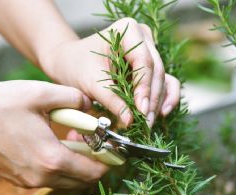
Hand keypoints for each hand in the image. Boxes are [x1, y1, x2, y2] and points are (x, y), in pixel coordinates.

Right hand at [0, 81, 107, 187]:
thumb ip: (74, 98)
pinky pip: (47, 178)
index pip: (93, 171)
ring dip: (75, 163)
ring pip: (65, 180)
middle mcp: (41, 177)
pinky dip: (57, 165)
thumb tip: (90, 104)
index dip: (109, 160)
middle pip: (81, 179)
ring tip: (72, 137)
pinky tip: (51, 142)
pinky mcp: (16, 179)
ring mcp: (27, 181)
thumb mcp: (41, 94)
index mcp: (51, 158)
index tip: (114, 148)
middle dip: (93, 161)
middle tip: (92, 139)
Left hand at [40, 18, 180, 126]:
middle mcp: (144, 37)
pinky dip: (165, 98)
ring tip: (147, 124)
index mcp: (128, 30)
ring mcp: (150, 51)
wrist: (69, 62)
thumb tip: (130, 120)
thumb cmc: (77, 66)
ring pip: (162, 80)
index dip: (144, 87)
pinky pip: (166, 82)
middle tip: (145, 124)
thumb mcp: (91, 83)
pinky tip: (161, 114)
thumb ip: (111, 100)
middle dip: (151, 100)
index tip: (141, 110)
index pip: (143, 61)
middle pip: (156, 71)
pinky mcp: (151, 67)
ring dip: (157, 103)